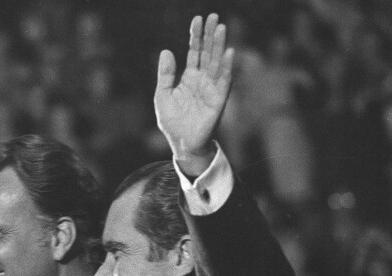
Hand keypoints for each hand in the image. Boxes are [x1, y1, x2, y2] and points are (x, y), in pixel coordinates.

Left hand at [155, 14, 233, 170]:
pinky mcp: (218, 99)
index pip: (195, 51)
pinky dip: (227, 67)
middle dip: (210, 35)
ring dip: (220, 46)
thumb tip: (166, 51)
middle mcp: (203, 80)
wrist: (181, 143)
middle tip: (213, 16)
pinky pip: (224, 81)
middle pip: (208, 52)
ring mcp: (212, 88)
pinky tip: (228, 52)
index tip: (198, 19)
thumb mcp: (163, 95)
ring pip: (217, 62)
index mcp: (189, 77)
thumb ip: (165, 74)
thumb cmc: (172, 121)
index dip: (196, 36)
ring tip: (221, 28)